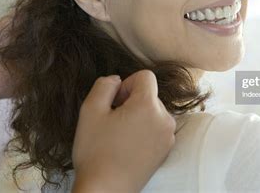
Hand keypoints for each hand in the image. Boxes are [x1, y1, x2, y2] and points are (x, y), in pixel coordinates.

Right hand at [72, 70, 176, 192]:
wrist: (106, 191)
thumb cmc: (96, 152)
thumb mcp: (90, 110)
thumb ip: (104, 85)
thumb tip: (117, 80)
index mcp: (149, 106)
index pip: (145, 76)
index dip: (126, 84)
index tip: (114, 103)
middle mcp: (165, 119)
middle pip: (150, 95)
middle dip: (132, 102)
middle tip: (113, 121)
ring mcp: (168, 136)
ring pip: (153, 111)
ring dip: (138, 116)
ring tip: (120, 135)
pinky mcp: (166, 150)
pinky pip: (157, 128)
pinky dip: (144, 130)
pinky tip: (128, 145)